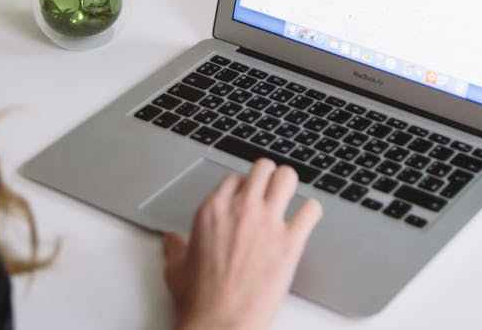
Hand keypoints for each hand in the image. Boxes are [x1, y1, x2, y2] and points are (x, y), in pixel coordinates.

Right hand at [163, 160, 322, 329]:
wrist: (221, 325)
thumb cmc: (200, 302)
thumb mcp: (177, 270)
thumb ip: (175, 248)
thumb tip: (170, 240)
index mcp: (214, 211)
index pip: (235, 178)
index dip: (242, 188)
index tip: (246, 199)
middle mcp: (242, 209)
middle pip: (263, 167)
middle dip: (268, 177)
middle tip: (270, 191)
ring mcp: (268, 222)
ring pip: (287, 177)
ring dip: (289, 185)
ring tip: (289, 197)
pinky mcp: (291, 240)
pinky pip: (311, 210)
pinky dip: (312, 212)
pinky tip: (307, 220)